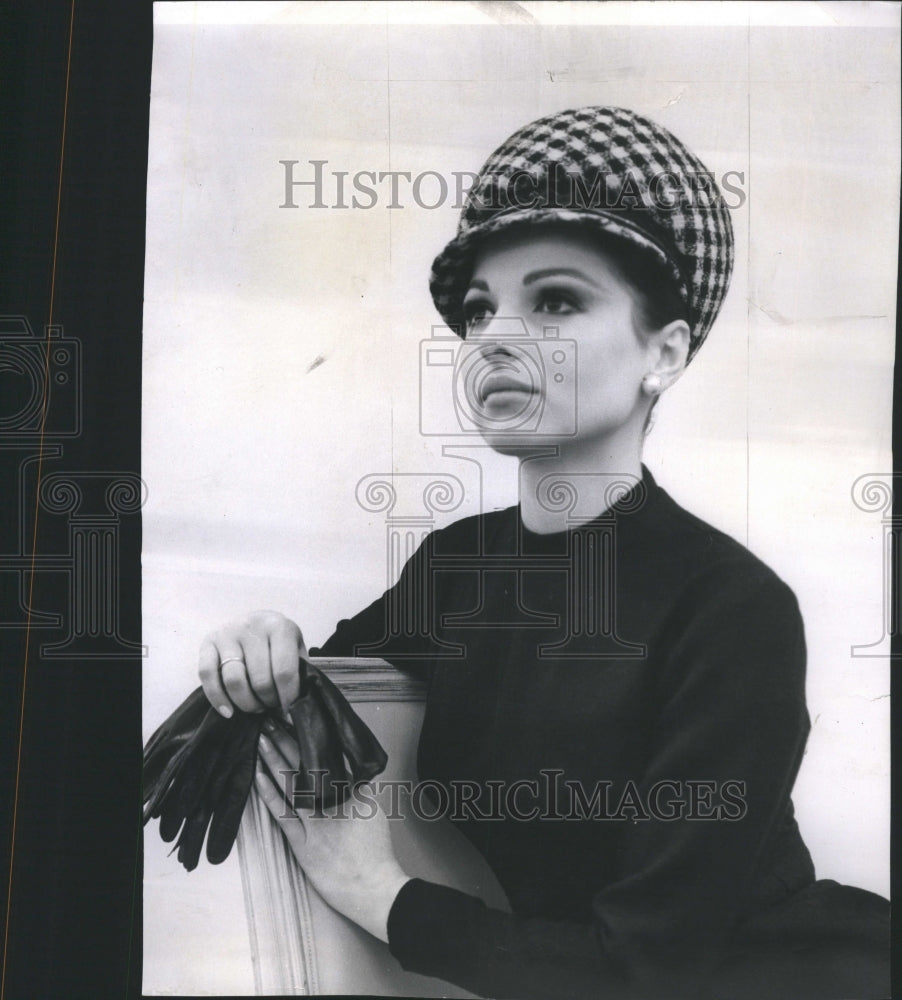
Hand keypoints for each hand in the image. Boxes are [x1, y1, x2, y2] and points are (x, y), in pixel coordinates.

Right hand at [199, 610, 303, 717]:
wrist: (254, 622)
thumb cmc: (278, 642)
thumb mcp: (295, 649)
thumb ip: (299, 671)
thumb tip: (298, 705)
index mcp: (279, 627)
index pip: (284, 671)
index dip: (287, 696)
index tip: (288, 709)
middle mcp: (252, 626)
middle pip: (259, 679)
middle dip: (267, 701)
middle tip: (271, 706)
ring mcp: (227, 633)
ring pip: (234, 680)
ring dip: (246, 703)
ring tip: (256, 707)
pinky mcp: (208, 642)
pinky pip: (207, 675)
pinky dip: (218, 699)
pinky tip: (229, 711)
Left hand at [254, 720, 409, 942]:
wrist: (375, 888)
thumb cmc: (375, 852)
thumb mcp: (374, 810)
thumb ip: (360, 787)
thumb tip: (350, 766)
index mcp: (353, 789)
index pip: (327, 753)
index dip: (309, 733)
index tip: (295, 714)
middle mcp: (334, 800)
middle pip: (305, 762)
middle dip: (286, 738)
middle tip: (271, 717)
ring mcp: (316, 821)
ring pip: (291, 783)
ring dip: (274, 758)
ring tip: (262, 737)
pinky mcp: (303, 843)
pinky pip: (282, 813)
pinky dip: (269, 794)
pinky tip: (259, 776)